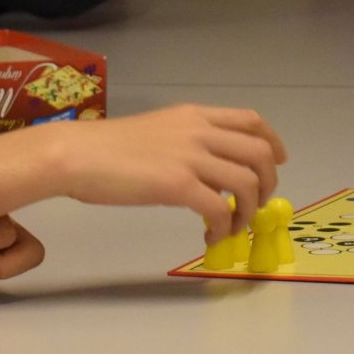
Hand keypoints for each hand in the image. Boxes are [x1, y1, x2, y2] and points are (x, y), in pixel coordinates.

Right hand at [0, 103, 286, 238]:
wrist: (75, 154)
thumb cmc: (105, 148)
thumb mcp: (157, 132)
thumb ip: (186, 144)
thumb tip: (207, 172)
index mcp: (194, 116)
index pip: (251, 121)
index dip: (272, 143)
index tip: (277, 162)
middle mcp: (199, 131)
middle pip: (259, 153)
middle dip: (267, 182)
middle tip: (255, 205)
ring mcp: (190, 157)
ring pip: (246, 182)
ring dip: (248, 210)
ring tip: (233, 226)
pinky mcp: (178, 185)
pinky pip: (219, 210)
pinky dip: (224, 227)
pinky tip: (212, 237)